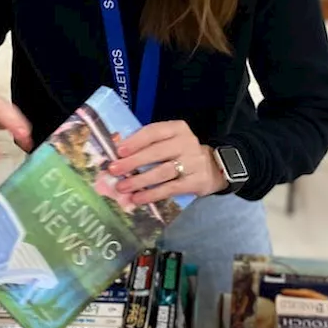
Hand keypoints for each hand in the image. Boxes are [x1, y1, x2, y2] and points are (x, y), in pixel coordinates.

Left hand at [106, 120, 225, 205]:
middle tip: (114, 170)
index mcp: (177, 129)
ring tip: (122, 187)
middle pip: (156, 152)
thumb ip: (147, 144)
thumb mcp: (169, 141)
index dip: (135, 141)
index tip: (119, 151)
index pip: (154, 132)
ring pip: (162, 172)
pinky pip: (170, 189)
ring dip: (139, 180)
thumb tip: (117, 151)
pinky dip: (152, 194)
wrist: (213, 167)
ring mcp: (193, 163)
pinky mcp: (195, 181)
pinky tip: (138, 198)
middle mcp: (186, 143)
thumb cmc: (181, 153)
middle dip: (133, 162)